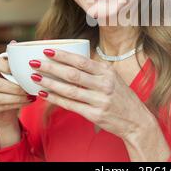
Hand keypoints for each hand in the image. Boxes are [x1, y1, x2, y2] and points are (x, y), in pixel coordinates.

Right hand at [0, 42, 35, 125]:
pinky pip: (1, 107)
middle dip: (15, 87)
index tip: (17, 70)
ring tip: (30, 96)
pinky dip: (17, 104)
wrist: (8, 105)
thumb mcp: (15, 70)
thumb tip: (14, 43)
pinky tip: (28, 101)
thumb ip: (15, 58)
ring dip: (17, 97)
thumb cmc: (13, 81)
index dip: (3, 65)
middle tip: (29, 88)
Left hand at [29, 49, 155, 139]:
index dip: (63, 55)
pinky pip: (71, 105)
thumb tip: (73, 60)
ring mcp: (100, 100)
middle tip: (34, 63)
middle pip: (72, 74)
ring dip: (50, 83)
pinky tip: (45, 94)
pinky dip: (56, 99)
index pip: (81, 61)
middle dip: (51, 67)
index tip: (47, 51)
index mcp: (107, 72)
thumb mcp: (113, 78)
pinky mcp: (95, 115)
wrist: (136, 120)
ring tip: (35, 77)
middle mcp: (104, 84)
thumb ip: (96, 70)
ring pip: (69, 90)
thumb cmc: (122, 97)